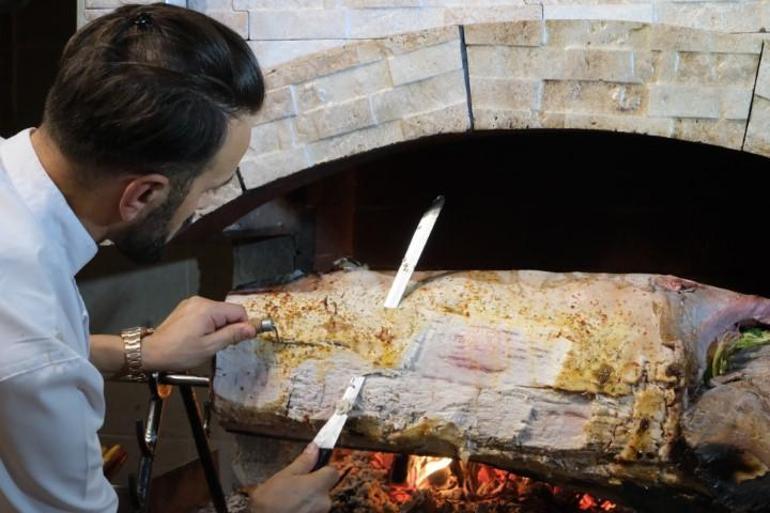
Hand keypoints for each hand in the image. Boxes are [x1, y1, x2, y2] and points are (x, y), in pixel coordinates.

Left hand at [141, 296, 256, 370]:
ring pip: (218, 313)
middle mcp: (200, 301)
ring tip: (208, 342)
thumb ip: (233, 335)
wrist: (152, 352)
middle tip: (221, 344)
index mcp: (208, 309)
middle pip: (228, 311)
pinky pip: (207, 313)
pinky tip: (200, 337)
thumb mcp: (210, 347)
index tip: (242, 339)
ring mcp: (192, 303)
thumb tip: (252, 328)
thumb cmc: (178, 352)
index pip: (238, 311)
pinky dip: (209, 324)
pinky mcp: (186, 308)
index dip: (244, 325)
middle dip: (230, 327)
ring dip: (219, 327)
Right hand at [249, 444, 338, 512]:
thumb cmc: (269, 504)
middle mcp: (323, 502)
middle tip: (294, 484)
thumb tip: (314, 448)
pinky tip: (290, 507)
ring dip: (307, 498)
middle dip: (312, 484)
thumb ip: (303, 461)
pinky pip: (312, 510)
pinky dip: (304, 508)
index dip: (323, 468)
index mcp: (318, 485)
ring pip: (317, 500)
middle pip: (324, 487)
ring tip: (289, 498)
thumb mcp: (284, 476)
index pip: (332, 472)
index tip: (313, 466)